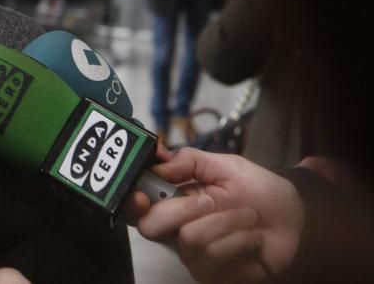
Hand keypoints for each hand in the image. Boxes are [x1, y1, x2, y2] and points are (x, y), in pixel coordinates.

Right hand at [127, 148, 303, 282]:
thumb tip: (158, 163)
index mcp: (174, 203)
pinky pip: (217, 257)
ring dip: (227, 222)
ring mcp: (195, 258)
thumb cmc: (260, 192)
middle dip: (185, 208)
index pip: (137, 208)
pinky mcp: (215, 277)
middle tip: (211, 200)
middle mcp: (178, 232)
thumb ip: (190, 160)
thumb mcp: (227, 165)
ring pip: (191, 239)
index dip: (132, 202)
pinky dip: (242, 240)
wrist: (297, 221)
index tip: (142, 195)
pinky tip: (254, 239)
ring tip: (247, 217)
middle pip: (152, 226)